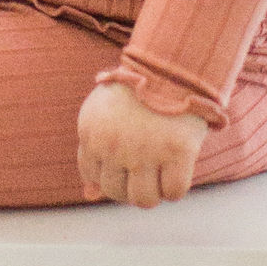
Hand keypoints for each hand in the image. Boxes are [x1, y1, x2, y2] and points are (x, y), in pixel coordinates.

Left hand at [76, 80, 207, 208]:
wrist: (172, 65)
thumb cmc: (136, 93)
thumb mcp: (103, 117)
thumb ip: (93, 154)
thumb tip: (89, 195)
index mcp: (92, 135)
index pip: (94, 178)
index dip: (112, 173)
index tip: (126, 160)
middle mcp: (115, 147)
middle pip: (117, 192)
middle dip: (130, 184)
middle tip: (145, 166)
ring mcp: (146, 151)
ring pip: (145, 200)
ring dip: (153, 191)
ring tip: (160, 172)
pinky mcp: (177, 151)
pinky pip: (174, 192)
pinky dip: (176, 187)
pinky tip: (177, 169)